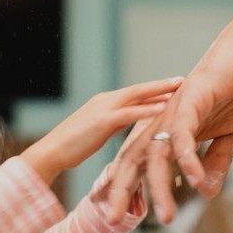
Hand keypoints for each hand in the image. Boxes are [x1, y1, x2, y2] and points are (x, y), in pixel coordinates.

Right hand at [21, 77, 181, 184]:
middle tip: (181, 79)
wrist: (51, 152)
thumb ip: (112, 124)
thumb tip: (126, 122)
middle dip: (161, 84)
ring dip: (159, 91)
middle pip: (139, 89)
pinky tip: (163, 108)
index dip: (153, 89)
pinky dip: (147, 109)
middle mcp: (105, 100)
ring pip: (137, 95)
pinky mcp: (102, 121)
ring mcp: (103, 108)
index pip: (133, 93)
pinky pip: (129, 113)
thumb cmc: (72, 146)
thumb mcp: (97, 131)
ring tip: (178, 87)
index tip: (171, 86)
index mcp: (104, 102)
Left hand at [106, 5, 232, 223]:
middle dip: (123, 189)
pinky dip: (188, 159)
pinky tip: (193, 181)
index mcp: (170, 127)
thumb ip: (215, 161)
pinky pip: (185, 135)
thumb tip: (204, 192)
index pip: (141, 160)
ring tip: (165, 217)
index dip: (126, 184)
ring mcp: (176, 109)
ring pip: (158, 153)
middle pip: (136, 158)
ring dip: (160, 186)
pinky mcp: (192, 100)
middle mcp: (165, 119)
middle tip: (112, 220)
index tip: (111, 212)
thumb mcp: (232, 135)